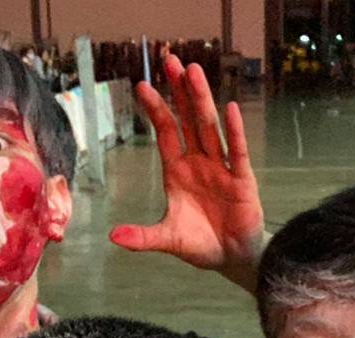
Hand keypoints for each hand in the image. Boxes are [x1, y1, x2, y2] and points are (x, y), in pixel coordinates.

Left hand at [110, 55, 265, 294]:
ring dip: (201, 100)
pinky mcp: (242, 181)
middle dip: (179, 92)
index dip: (156, 110)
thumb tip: (112, 238)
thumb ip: (142, 237)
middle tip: (171, 61)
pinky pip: (237, 152)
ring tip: (193, 72)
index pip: (166, 133)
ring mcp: (221, 169)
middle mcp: (199, 163)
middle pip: (188, 120)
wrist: (233, 259)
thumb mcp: (168, 239)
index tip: (142, 86)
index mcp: (178, 172)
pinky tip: (230, 109)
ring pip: (209, 128)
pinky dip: (234, 132)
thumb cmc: (202, 244)